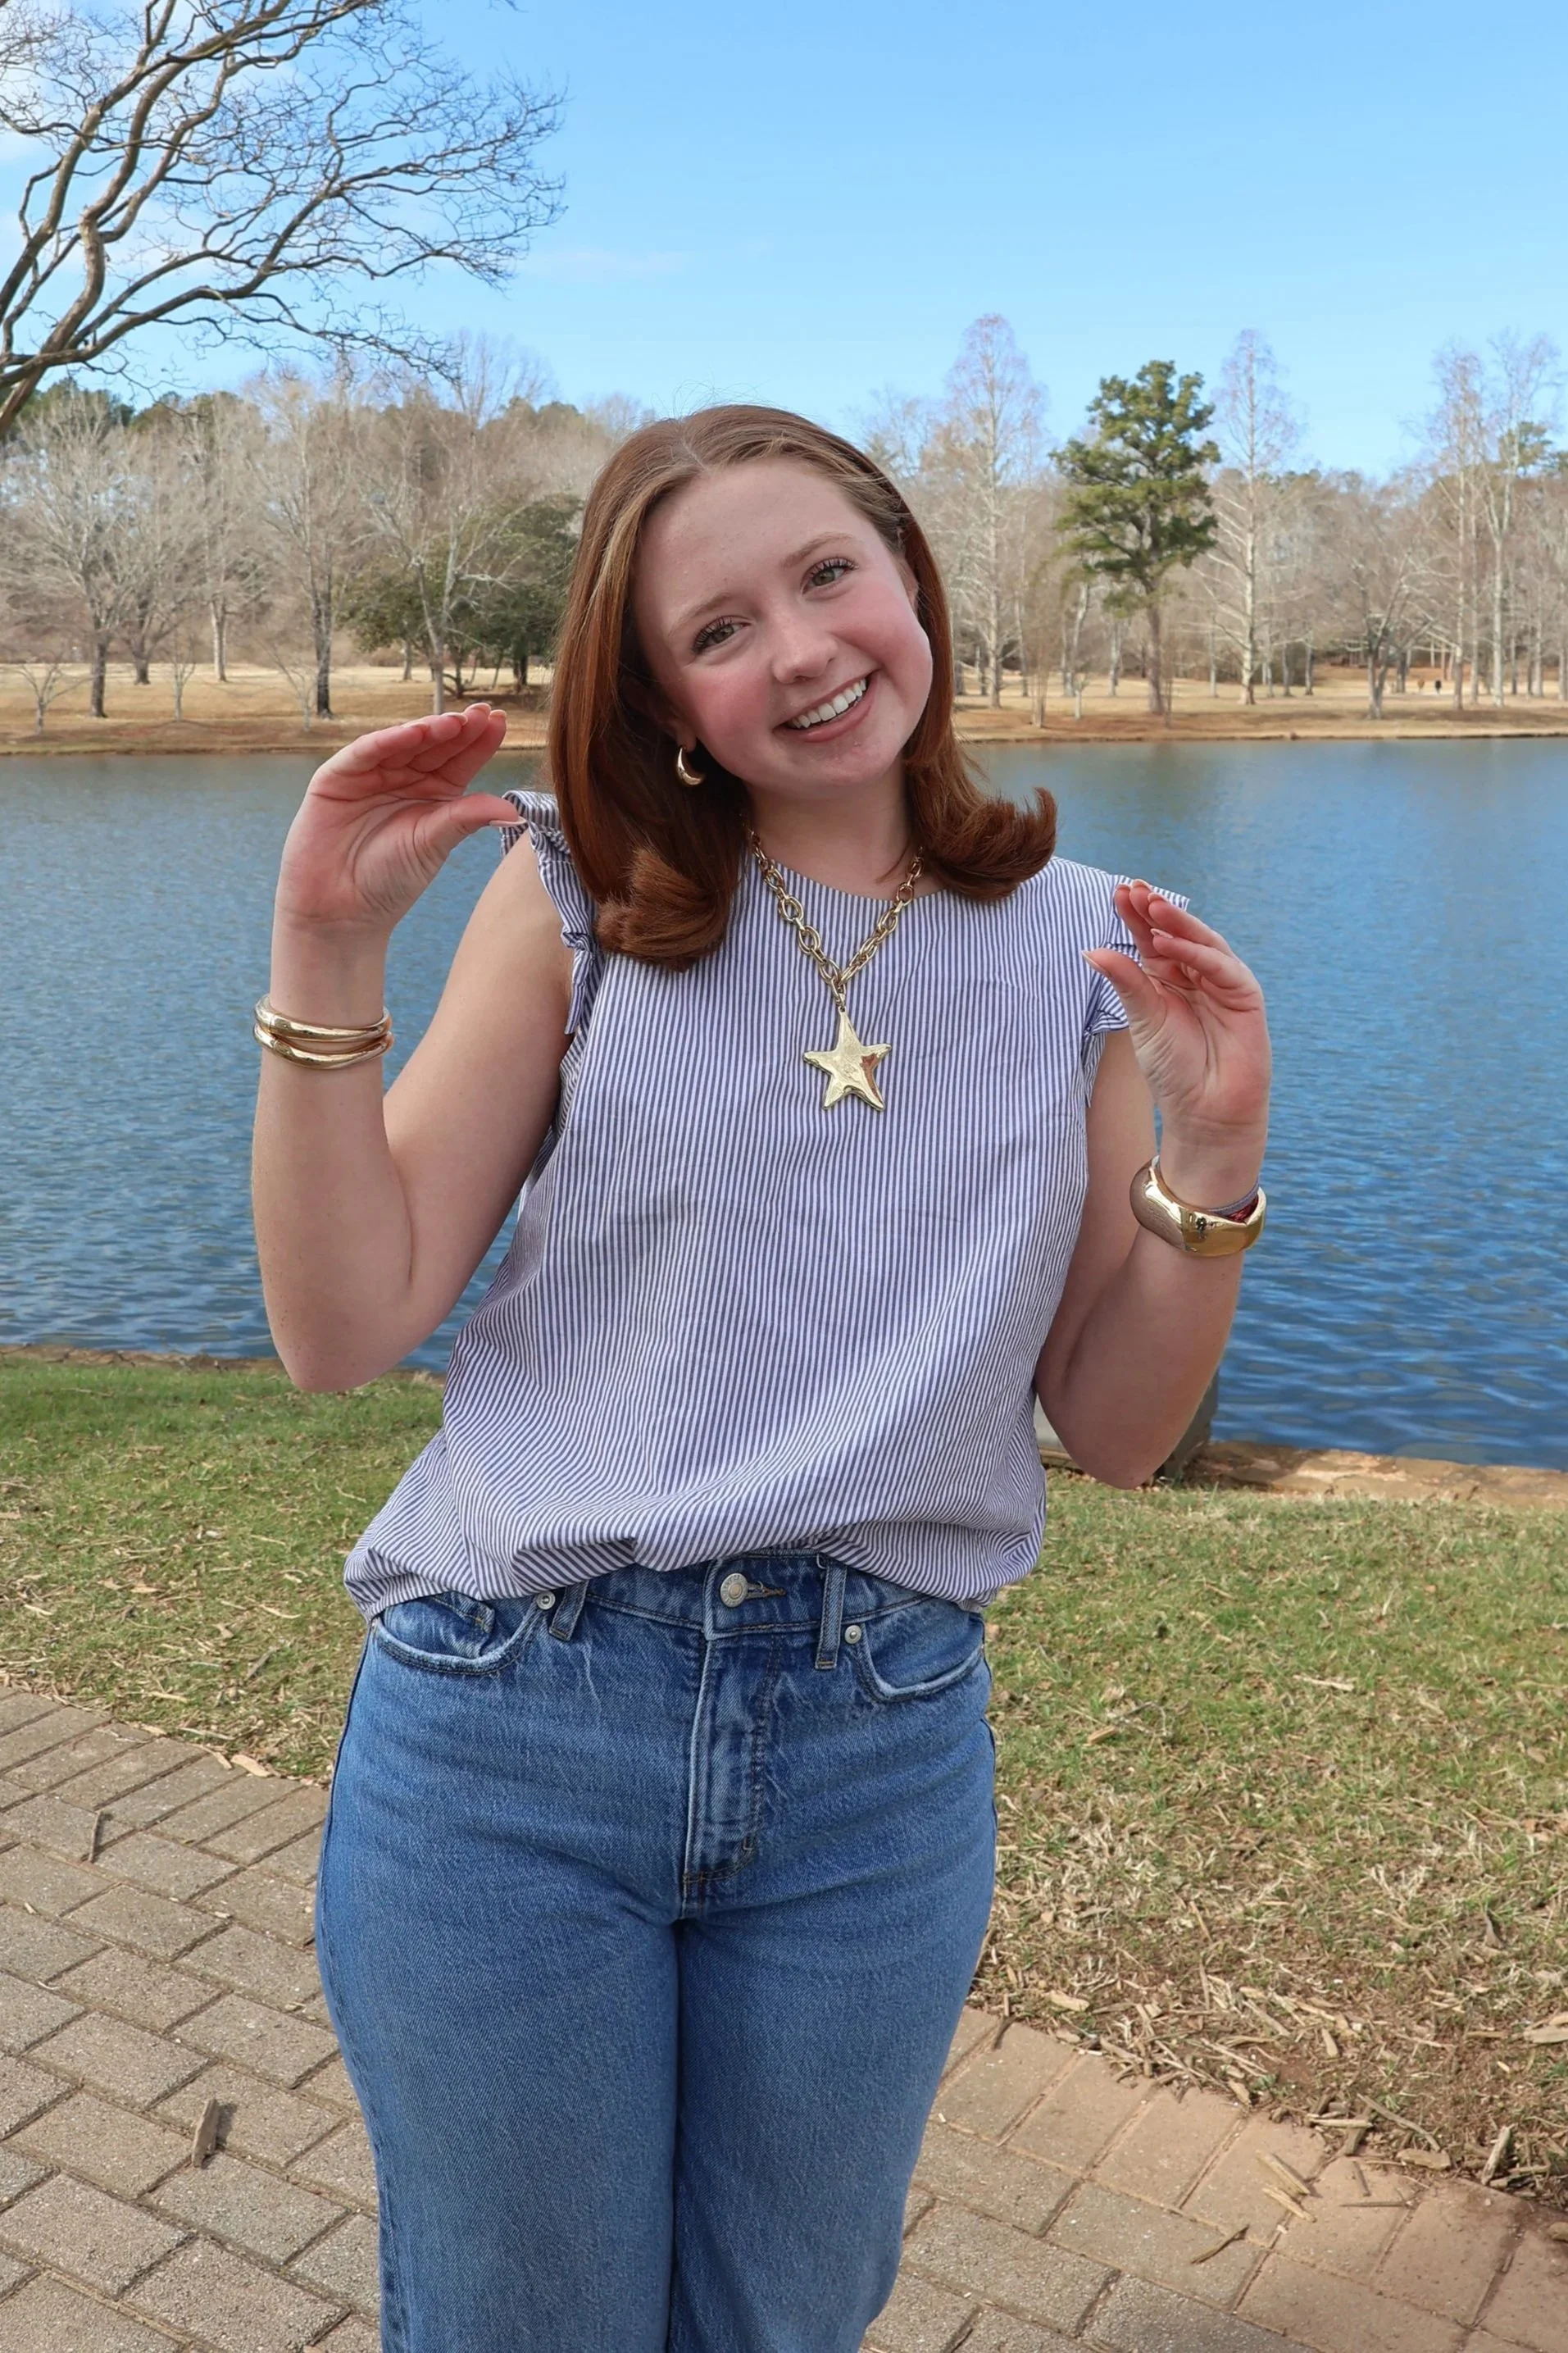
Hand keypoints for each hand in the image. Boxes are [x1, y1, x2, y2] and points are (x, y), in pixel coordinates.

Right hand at [274, 706, 515, 936]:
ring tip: (453, 722)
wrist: (341, 909)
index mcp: (435, 793)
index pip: (461, 760)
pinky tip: (413, 732)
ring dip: (428, 730)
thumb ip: (467, 818)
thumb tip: (516, 810)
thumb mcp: (434, 844)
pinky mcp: (338, 777)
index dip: (480, 741)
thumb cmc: (390, 879)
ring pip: (403, 743)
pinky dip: (388, 740)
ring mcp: (372, 774)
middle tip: (483, 714)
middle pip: (435, 745)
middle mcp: (405, 778)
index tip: (501, 721)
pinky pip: (366, 752)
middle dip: (458, 729)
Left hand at [1084, 882, 1270, 1199]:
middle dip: (1156, 911)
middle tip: (1135, 888)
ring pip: (1200, 943)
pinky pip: (1220, 967)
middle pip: (1175, 934)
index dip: (1136, 916)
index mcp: (1168, 980)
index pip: (1150, 939)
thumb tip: (1091, 950)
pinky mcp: (1245, 995)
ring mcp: (1222, 983)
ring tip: (1151, 906)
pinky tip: (1170, 944)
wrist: (1206, 1111)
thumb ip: (1126, 983)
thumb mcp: (1143, 1020)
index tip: (1118, 891)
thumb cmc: (1174, 1069)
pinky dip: (1195, 954)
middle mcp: (1195, 975)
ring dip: (1176, 924)